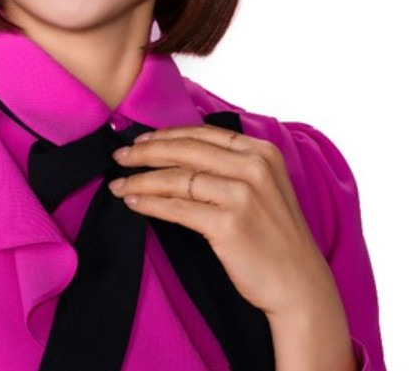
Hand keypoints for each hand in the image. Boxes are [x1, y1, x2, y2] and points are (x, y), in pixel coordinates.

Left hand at [108, 123, 333, 318]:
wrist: (299, 285)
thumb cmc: (275, 237)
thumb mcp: (263, 187)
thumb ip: (230, 165)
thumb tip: (177, 151)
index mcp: (261, 152)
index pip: (202, 134)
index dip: (166, 135)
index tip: (140, 141)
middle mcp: (253, 167)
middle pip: (185, 150)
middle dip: (146, 153)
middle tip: (119, 157)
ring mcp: (242, 195)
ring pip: (176, 178)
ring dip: (140, 180)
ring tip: (118, 184)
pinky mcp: (229, 223)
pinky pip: (176, 208)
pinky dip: (150, 204)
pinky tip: (134, 203)